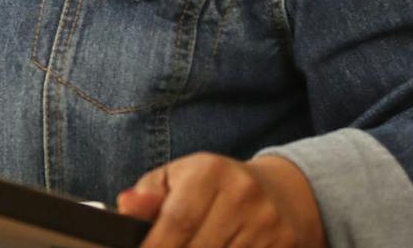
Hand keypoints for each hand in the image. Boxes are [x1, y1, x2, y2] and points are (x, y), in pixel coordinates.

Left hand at [117, 153, 325, 247]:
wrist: (281, 193)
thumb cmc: (215, 187)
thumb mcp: (179, 178)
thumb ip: (149, 194)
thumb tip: (126, 205)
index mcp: (211, 172)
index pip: (178, 221)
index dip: (155, 246)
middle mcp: (243, 195)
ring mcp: (268, 224)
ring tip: (192, 247)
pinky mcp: (285, 245)